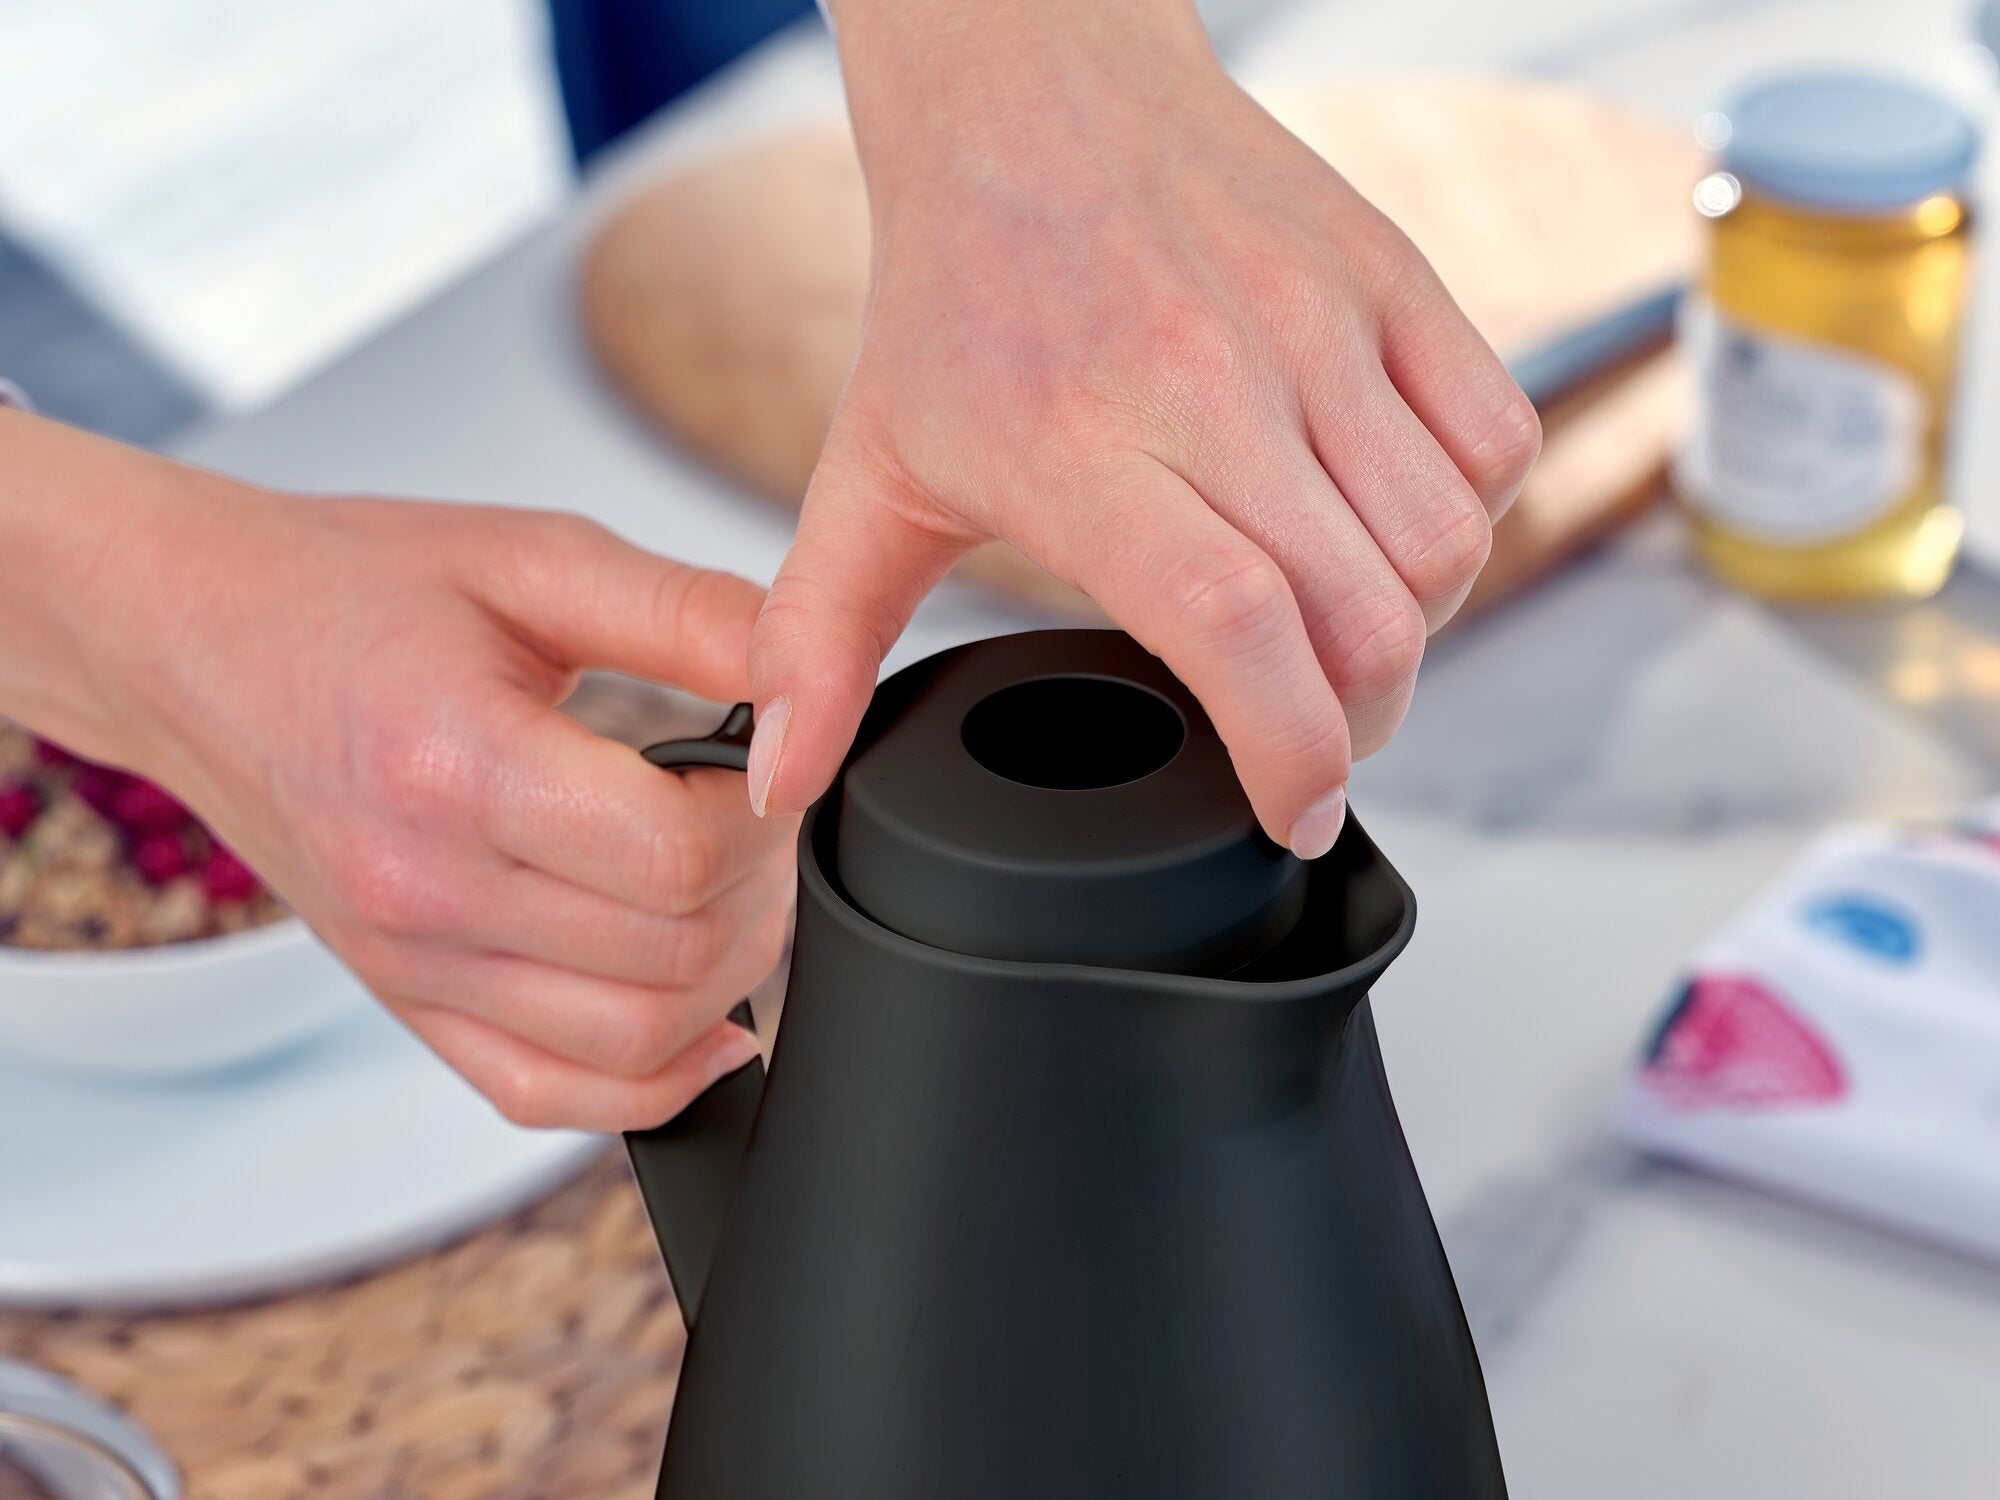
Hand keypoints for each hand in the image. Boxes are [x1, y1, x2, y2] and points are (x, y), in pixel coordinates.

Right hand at [4, 420, 793, 1130]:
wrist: (193, 642)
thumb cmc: (349, 590)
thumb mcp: (532, 559)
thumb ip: (688, 613)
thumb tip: (816, 667)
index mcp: (456, 766)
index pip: (677, 857)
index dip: (768, 812)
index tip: (771, 759)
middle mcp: (424, 889)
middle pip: (674, 956)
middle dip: (763, 887)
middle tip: (761, 813)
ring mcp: (411, 963)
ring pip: (633, 1042)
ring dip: (728, 979)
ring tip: (729, 889)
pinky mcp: (408, 1001)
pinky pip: (548, 1096)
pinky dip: (649, 1081)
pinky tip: (703, 1024)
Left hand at [747, 0, 1537, 853]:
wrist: (1036, 91)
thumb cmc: (958, 293)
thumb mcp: (868, 472)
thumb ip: (820, 640)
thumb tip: (780, 782)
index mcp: (1082, 444)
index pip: (1233, 621)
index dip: (1289, 746)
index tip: (1292, 816)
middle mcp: (1216, 383)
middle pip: (1365, 612)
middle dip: (1358, 718)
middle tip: (1311, 735)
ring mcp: (1319, 324)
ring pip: (1446, 543)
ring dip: (1417, 625)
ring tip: (1346, 637)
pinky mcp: (1393, 276)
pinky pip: (1497, 442)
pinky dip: (1470, 516)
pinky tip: (1387, 527)